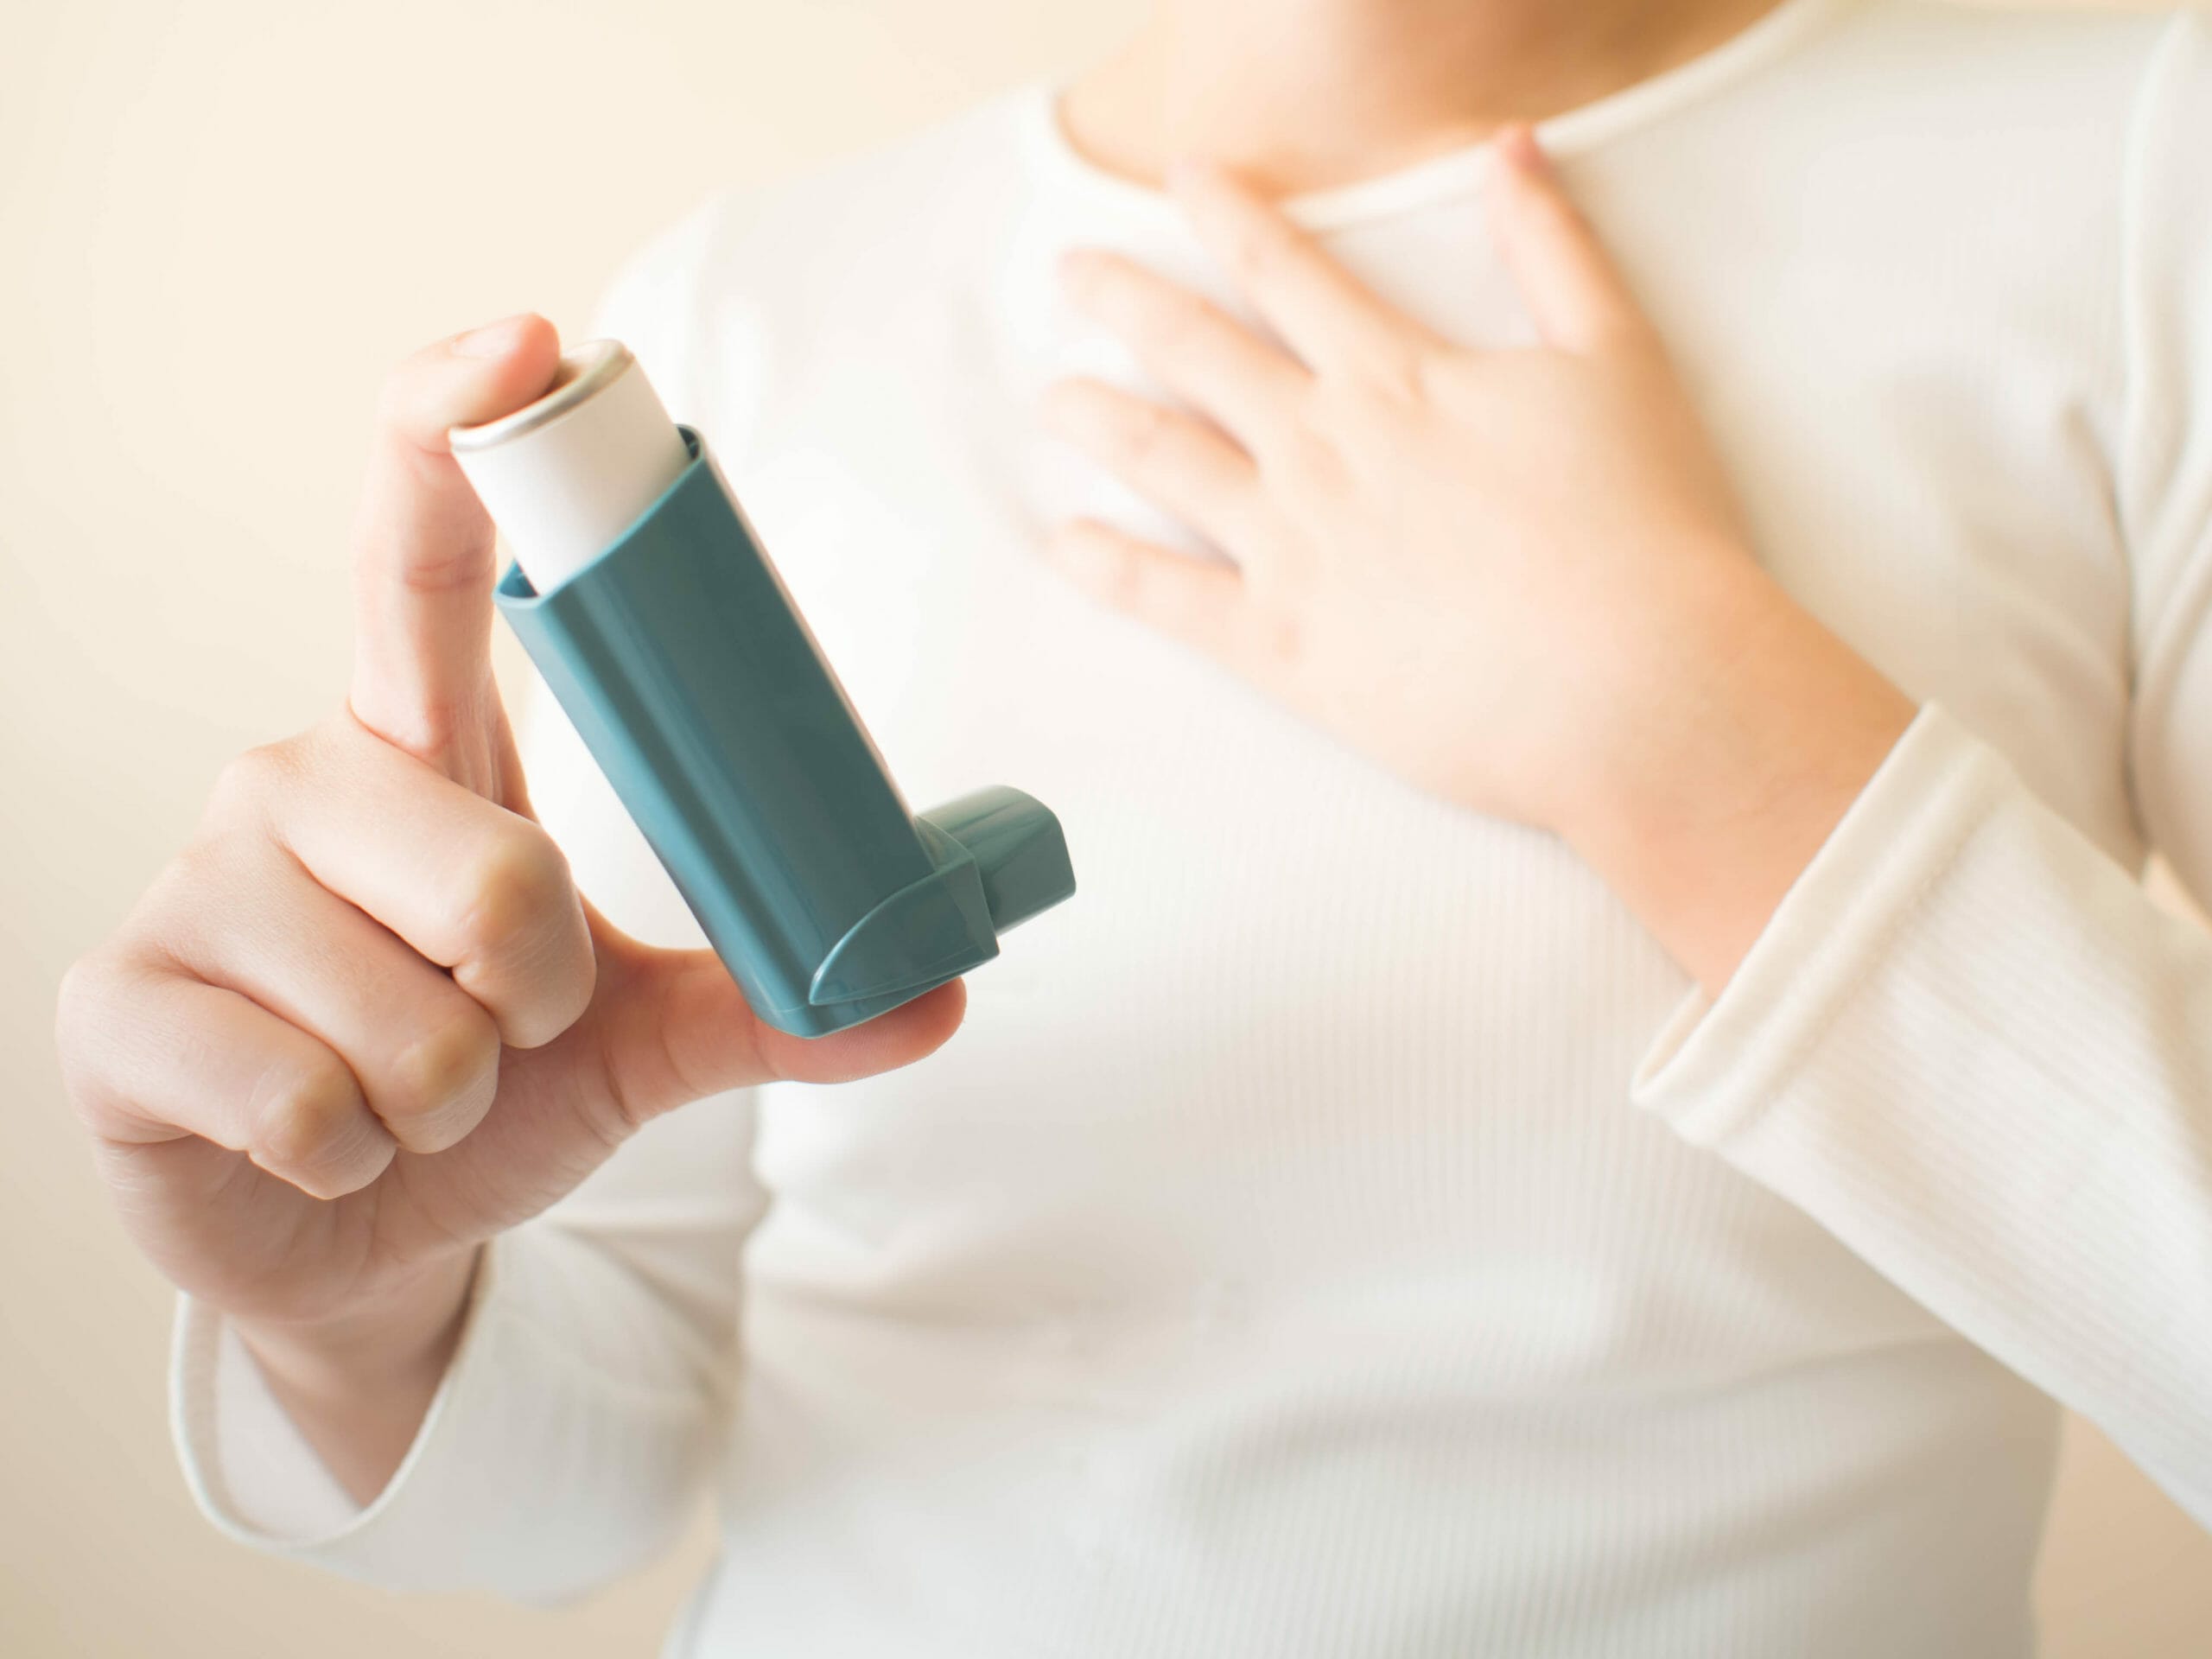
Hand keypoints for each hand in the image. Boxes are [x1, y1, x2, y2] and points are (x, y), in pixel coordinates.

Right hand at [55, 315, 964, 1496]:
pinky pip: (311, 1101)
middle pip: (496, 868)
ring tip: (404, 1095)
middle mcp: (296, 782)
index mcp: (421, 749)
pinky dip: (358, 1157)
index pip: (420, 556)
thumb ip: (770, 1004)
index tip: (532, 343)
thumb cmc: (483, 1086)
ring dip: (453, 1095)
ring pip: (413, 1017)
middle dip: (540, 999)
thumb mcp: (634, 1036)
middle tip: (499, 1030)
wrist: (355, 1227)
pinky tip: (317, 1146)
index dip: (458, 431)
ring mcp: (195, 886)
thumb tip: (934, 992)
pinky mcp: (116, 1007)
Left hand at [1042, 130, 1914, 989]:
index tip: (1181, 180)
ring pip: (1166, 460)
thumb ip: (1556, 248)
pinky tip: (1067, 545)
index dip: (1227, 215)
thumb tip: (1512, 147)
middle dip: (1127, 300)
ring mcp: (1292, 548)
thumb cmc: (1646, 531)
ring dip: (1102, 420)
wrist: (1638, 686)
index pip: (1287, 271)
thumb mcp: (1619, 359)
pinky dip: (1108, 569)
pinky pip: (1169, 599)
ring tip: (1056, 398)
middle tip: (1072, 271)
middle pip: (1199, 352)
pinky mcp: (1283, 646)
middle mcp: (1323, 449)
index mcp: (1396, 377)